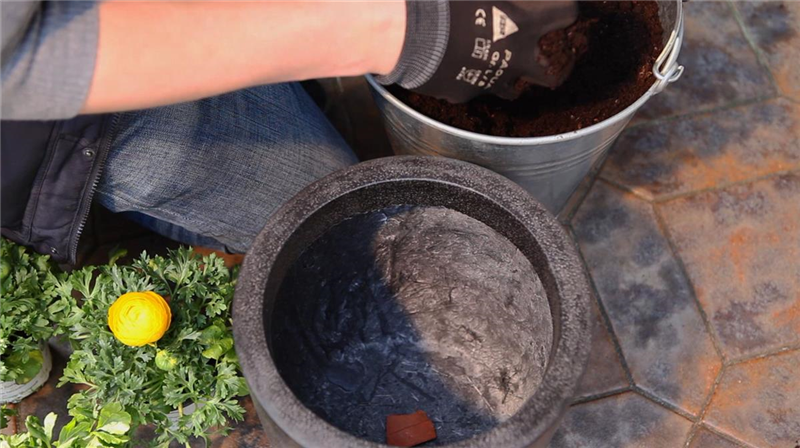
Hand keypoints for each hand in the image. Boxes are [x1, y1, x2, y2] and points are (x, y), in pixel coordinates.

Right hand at [380, 0, 578, 102]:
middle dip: (548, 65)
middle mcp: (517, 57)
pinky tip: (457, 69)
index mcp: (526, 23)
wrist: (412, 32)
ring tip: (497, 68)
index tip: (560, 10)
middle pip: (551, 72)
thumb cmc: (448, 2)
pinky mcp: (468, 93)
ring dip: (509, 79)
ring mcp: (493, 80)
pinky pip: (475, 89)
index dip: (565, 11)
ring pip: (513, 90)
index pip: (567, 14)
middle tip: (536, 56)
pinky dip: (470, 80)